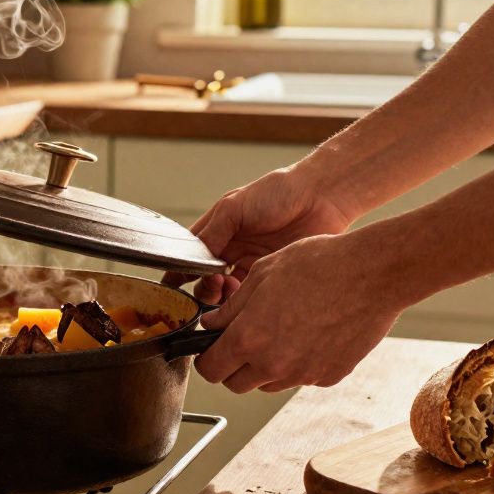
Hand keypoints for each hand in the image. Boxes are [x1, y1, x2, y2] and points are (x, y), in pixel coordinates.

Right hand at [161, 166, 353, 303]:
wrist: (319, 197)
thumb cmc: (277, 192)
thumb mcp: (234, 206)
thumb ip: (213, 232)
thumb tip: (194, 259)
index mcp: (218, 230)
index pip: (191, 256)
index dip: (179, 271)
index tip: (173, 284)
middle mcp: (231, 249)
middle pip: (205, 279)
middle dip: (203, 287)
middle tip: (212, 283)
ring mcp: (250, 263)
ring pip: (226, 292)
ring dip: (221, 295)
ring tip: (227, 288)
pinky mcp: (270, 275)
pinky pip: (249, 295)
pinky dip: (241, 300)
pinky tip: (243, 294)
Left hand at [193, 233, 401, 392]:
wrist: (372, 273)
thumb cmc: (318, 264)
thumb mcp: (262, 274)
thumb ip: (232, 307)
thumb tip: (212, 324)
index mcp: (249, 338)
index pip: (210, 370)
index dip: (205, 359)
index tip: (210, 349)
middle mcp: (274, 364)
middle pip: (236, 384)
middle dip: (231, 366)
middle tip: (241, 340)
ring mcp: (304, 374)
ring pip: (267, 384)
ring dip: (263, 366)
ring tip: (278, 332)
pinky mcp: (329, 376)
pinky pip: (301, 377)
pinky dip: (297, 363)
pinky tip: (307, 334)